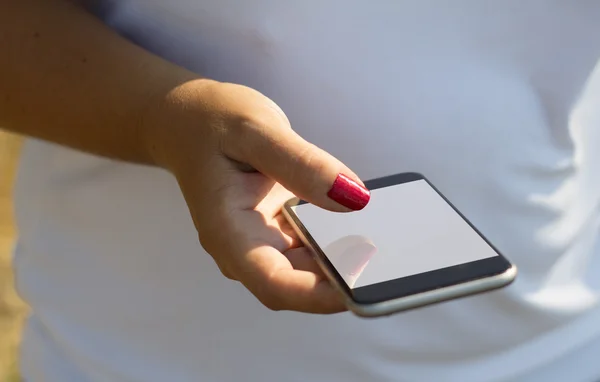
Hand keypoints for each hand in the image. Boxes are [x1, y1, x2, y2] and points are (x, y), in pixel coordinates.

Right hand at [147, 79, 369, 312]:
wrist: (190, 120)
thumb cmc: (212, 121)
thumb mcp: (256, 131)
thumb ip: (303, 164)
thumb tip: (354, 199)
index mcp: (230, 232)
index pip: (276, 284)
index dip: (320, 295)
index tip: (363, 287)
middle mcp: (246, 247)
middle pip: (300, 283)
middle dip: (345, 279)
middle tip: (394, 262)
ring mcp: (264, 240)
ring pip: (311, 268)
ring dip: (347, 261)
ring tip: (389, 245)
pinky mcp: (279, 229)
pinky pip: (314, 244)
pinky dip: (340, 239)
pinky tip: (367, 224)